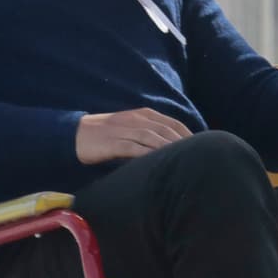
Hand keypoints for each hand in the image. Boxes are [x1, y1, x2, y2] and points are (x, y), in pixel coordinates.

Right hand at [75, 108, 191, 163]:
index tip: (202, 146)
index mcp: (143, 114)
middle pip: (166, 130)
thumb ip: (150, 134)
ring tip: (184, 159)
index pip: (172, 123)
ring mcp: (125, 130)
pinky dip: (148, 154)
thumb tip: (172, 147)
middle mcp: (136, 120)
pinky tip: (159, 162)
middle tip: (199, 156)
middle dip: (184, 142)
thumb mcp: (131, 129)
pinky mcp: (113, 143)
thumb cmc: (107, 135)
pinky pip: (134, 148)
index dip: (188, 134)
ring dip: (169, 147)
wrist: (76, 134)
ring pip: (152, 137)